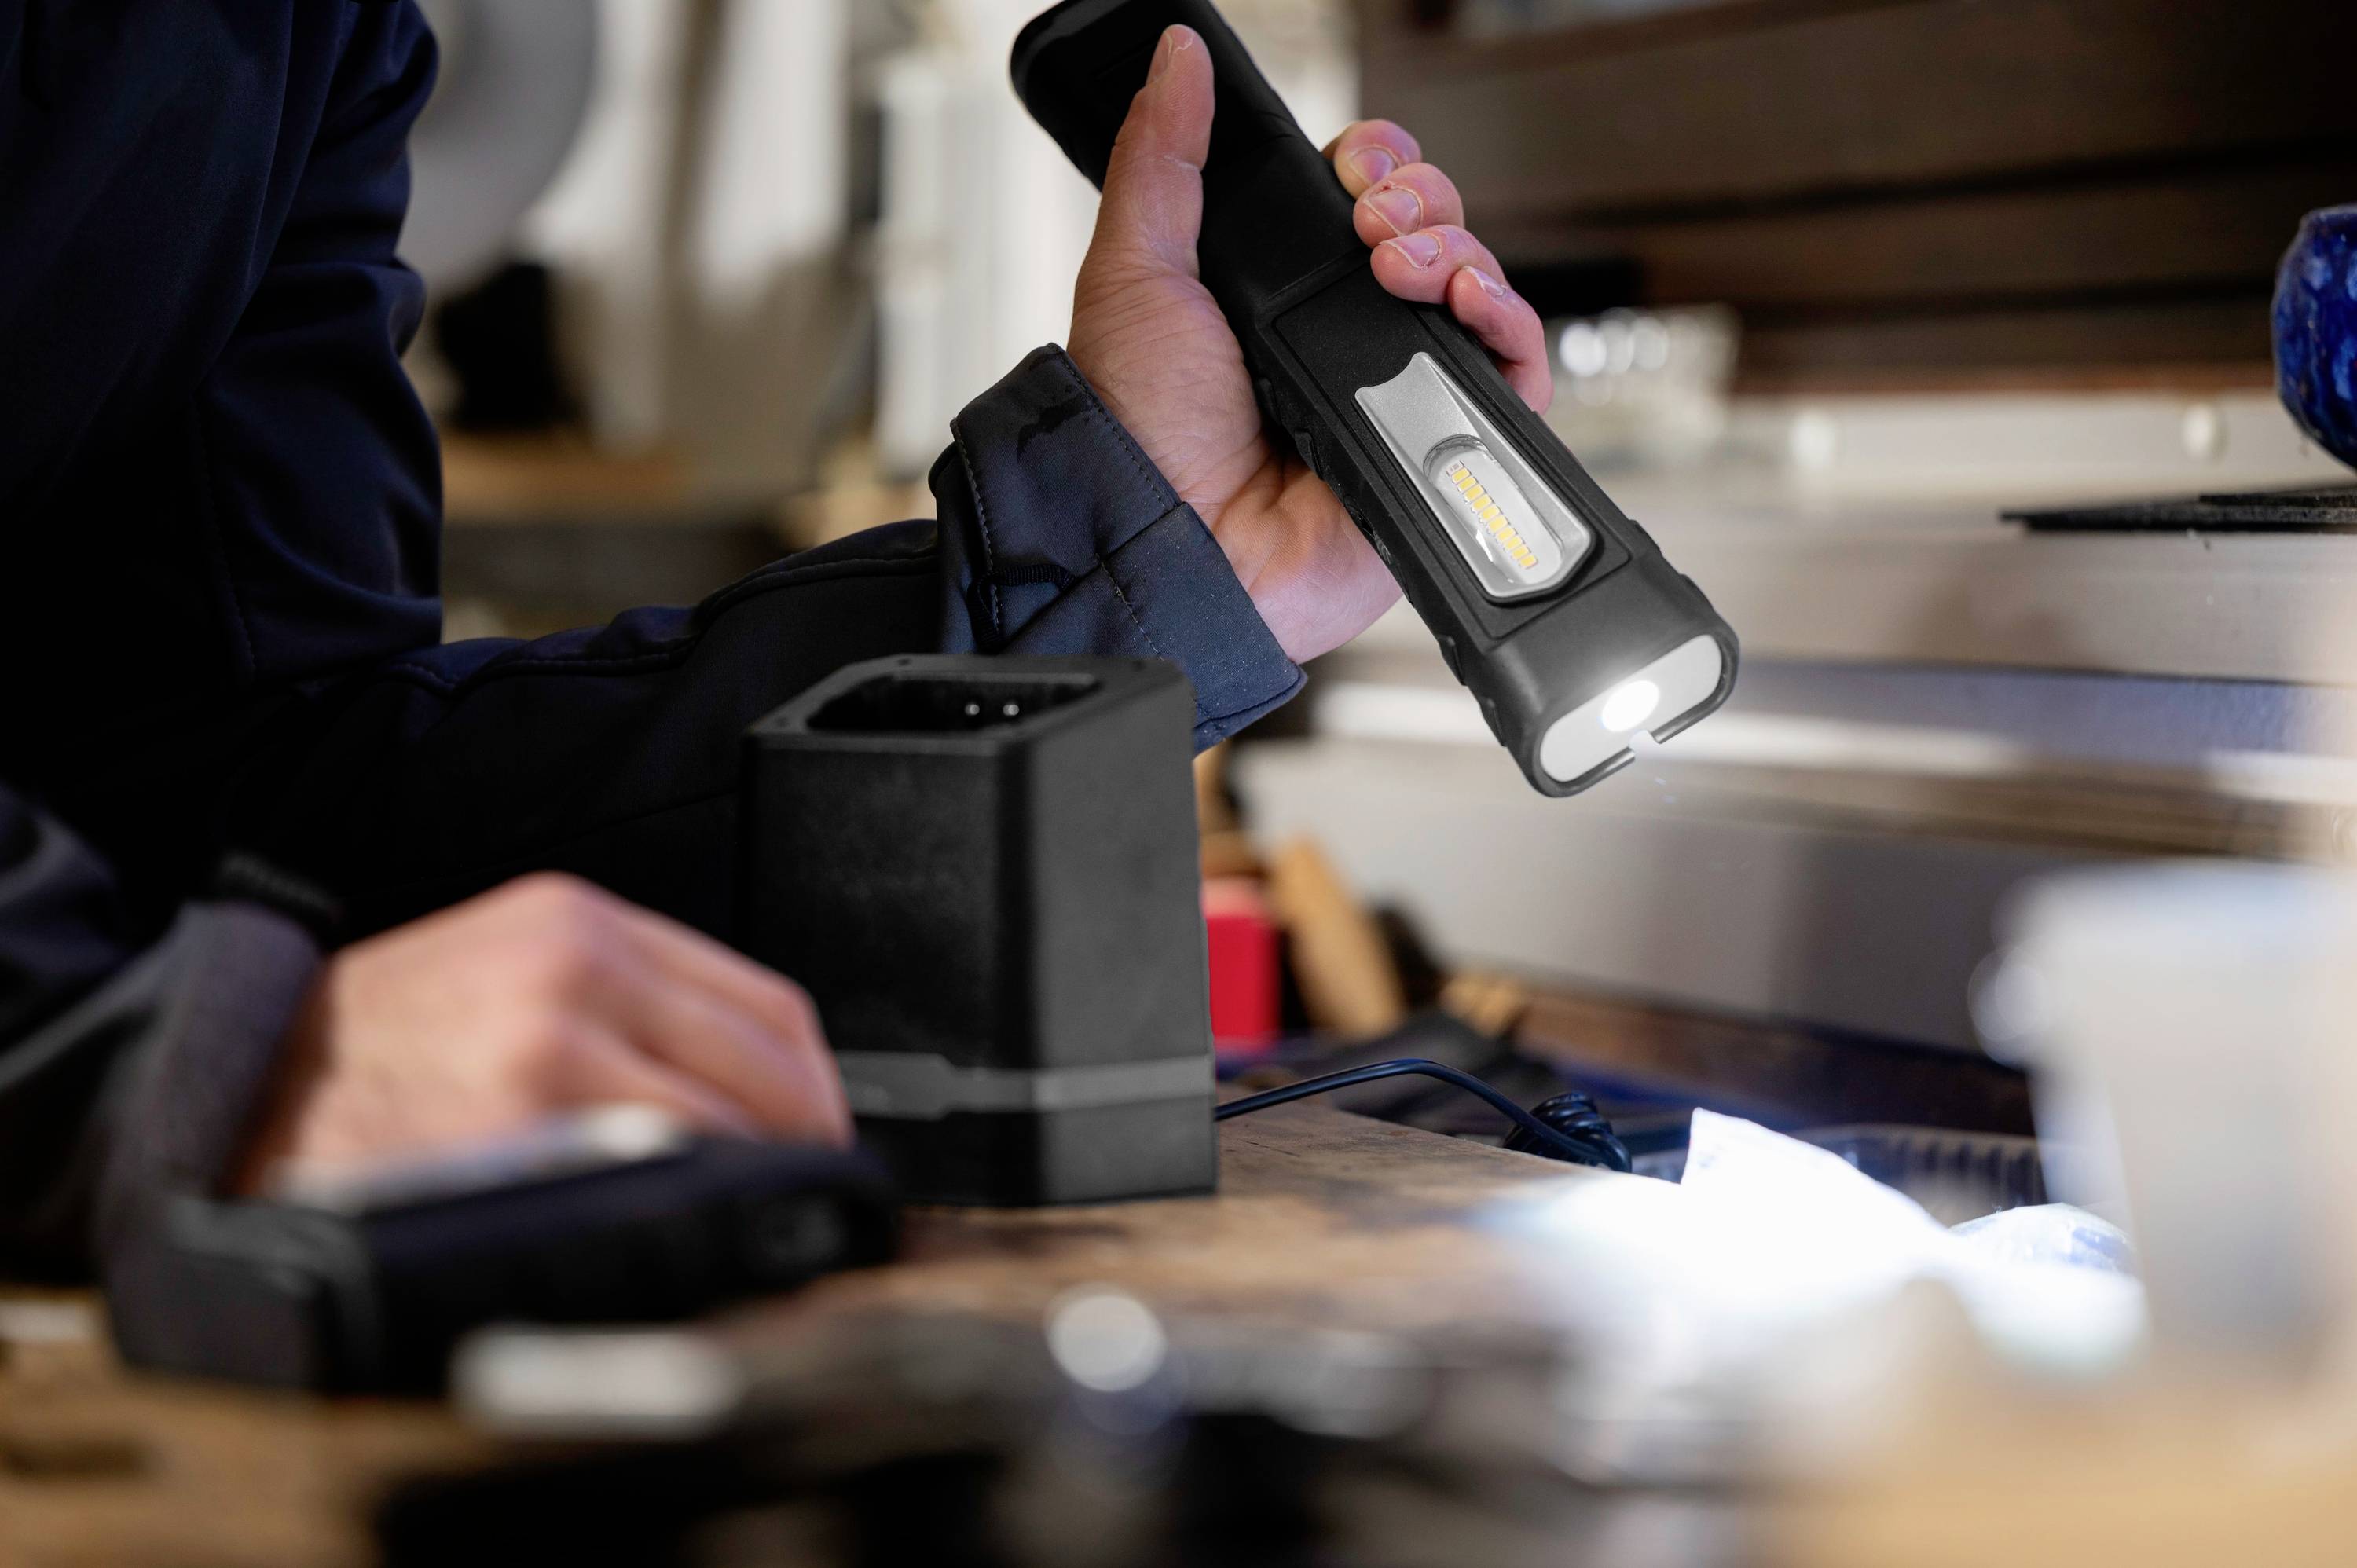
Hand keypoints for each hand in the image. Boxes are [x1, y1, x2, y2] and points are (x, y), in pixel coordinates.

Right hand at [233, 874, 850, 1190]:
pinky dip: (706, 1214)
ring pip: (738, 1127)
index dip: (812, 1086)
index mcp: (576, 921)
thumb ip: (616, 1013)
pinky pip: (673, 1177)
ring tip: (752, 1229)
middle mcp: (577, 962)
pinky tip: (694, 1239)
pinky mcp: (526, 1123)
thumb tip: (741, 1095)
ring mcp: (554, 1042)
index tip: (819, 1136)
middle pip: (774, 1063)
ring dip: (764, 1187)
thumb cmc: (360, 1061)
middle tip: (808, 1199)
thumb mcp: (497, 981)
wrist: (217, 1098)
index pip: (765, 1001)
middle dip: (810, 1141)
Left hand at [1066, 24, 1551, 665]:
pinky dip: (1508, 323)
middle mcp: (1347, 337)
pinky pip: (1516, 374)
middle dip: (1417, 201)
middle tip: (1371, 227)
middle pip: (1433, 230)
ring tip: (1403, 269)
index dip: (1375, 167)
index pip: (1365, 200)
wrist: (1175, 540)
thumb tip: (1177, 60)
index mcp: (1283, 292)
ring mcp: (1400, 391)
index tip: (1350, 171)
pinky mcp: (1445, 447)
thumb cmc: (1144, 432)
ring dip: (1456, 250)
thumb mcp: (1134, 270)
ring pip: (1477, 287)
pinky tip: (1466, 303)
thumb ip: (1163, 158)